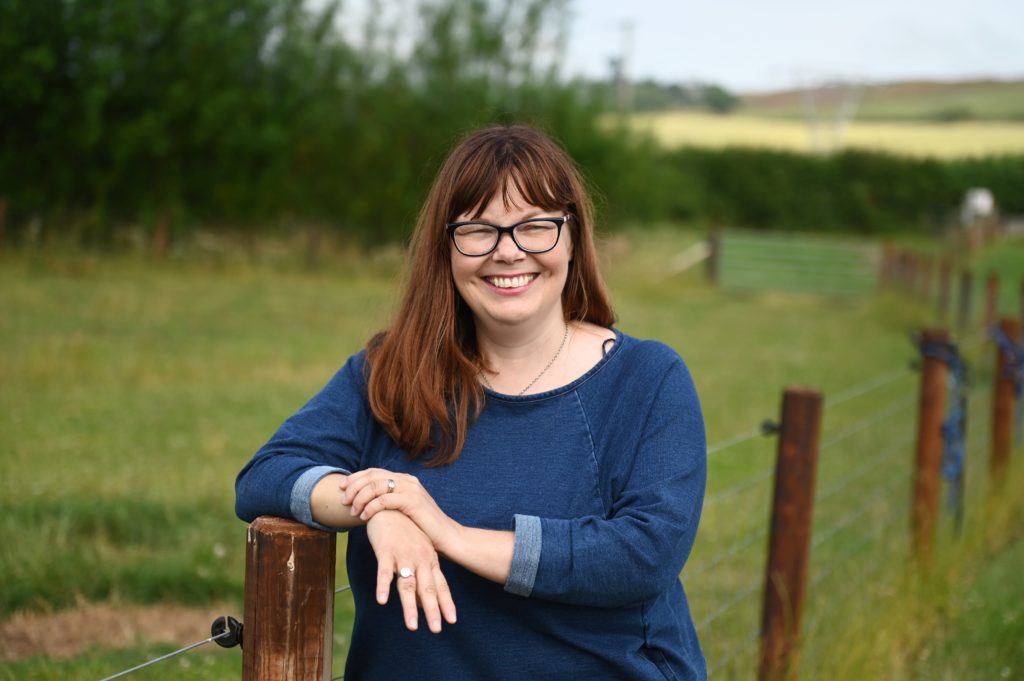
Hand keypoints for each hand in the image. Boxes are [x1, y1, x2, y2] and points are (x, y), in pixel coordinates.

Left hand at [340, 469, 460, 554]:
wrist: (447, 537)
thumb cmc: (423, 527)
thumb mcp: (404, 510)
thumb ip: (390, 502)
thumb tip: (366, 502)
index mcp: (404, 479)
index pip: (374, 472)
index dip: (355, 478)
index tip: (342, 488)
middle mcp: (407, 480)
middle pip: (372, 476)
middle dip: (354, 487)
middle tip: (343, 500)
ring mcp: (410, 489)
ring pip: (375, 486)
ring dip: (360, 498)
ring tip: (353, 511)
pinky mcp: (412, 501)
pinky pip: (383, 500)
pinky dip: (370, 507)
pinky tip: (364, 516)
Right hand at [365, 510, 456, 632]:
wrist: (391, 505)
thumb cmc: (406, 532)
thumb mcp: (418, 551)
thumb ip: (422, 576)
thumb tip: (424, 602)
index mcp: (429, 560)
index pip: (440, 584)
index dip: (446, 602)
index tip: (452, 621)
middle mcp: (419, 559)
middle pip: (427, 588)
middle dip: (433, 610)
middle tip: (436, 630)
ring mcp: (403, 555)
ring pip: (407, 584)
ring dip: (409, 606)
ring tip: (411, 626)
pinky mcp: (386, 551)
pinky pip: (384, 571)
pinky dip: (383, 586)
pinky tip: (382, 601)